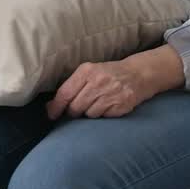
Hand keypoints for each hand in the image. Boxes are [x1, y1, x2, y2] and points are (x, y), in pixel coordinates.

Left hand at [45, 45, 184, 119]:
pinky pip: (103, 118)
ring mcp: (110, 94)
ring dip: (89, 113)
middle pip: (75, 107)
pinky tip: (108, 106)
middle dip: (73, 112)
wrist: (138, 74)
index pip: (65, 93)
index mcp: (86, 71)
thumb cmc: (108, 74)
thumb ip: (71, 86)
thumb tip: (51, 106)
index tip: (51, 114)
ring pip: (89, 114)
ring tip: (97, 103)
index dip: (55, 107)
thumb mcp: (89, 72)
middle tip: (77, 109)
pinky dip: (103, 115)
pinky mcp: (121, 105)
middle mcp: (98, 82)